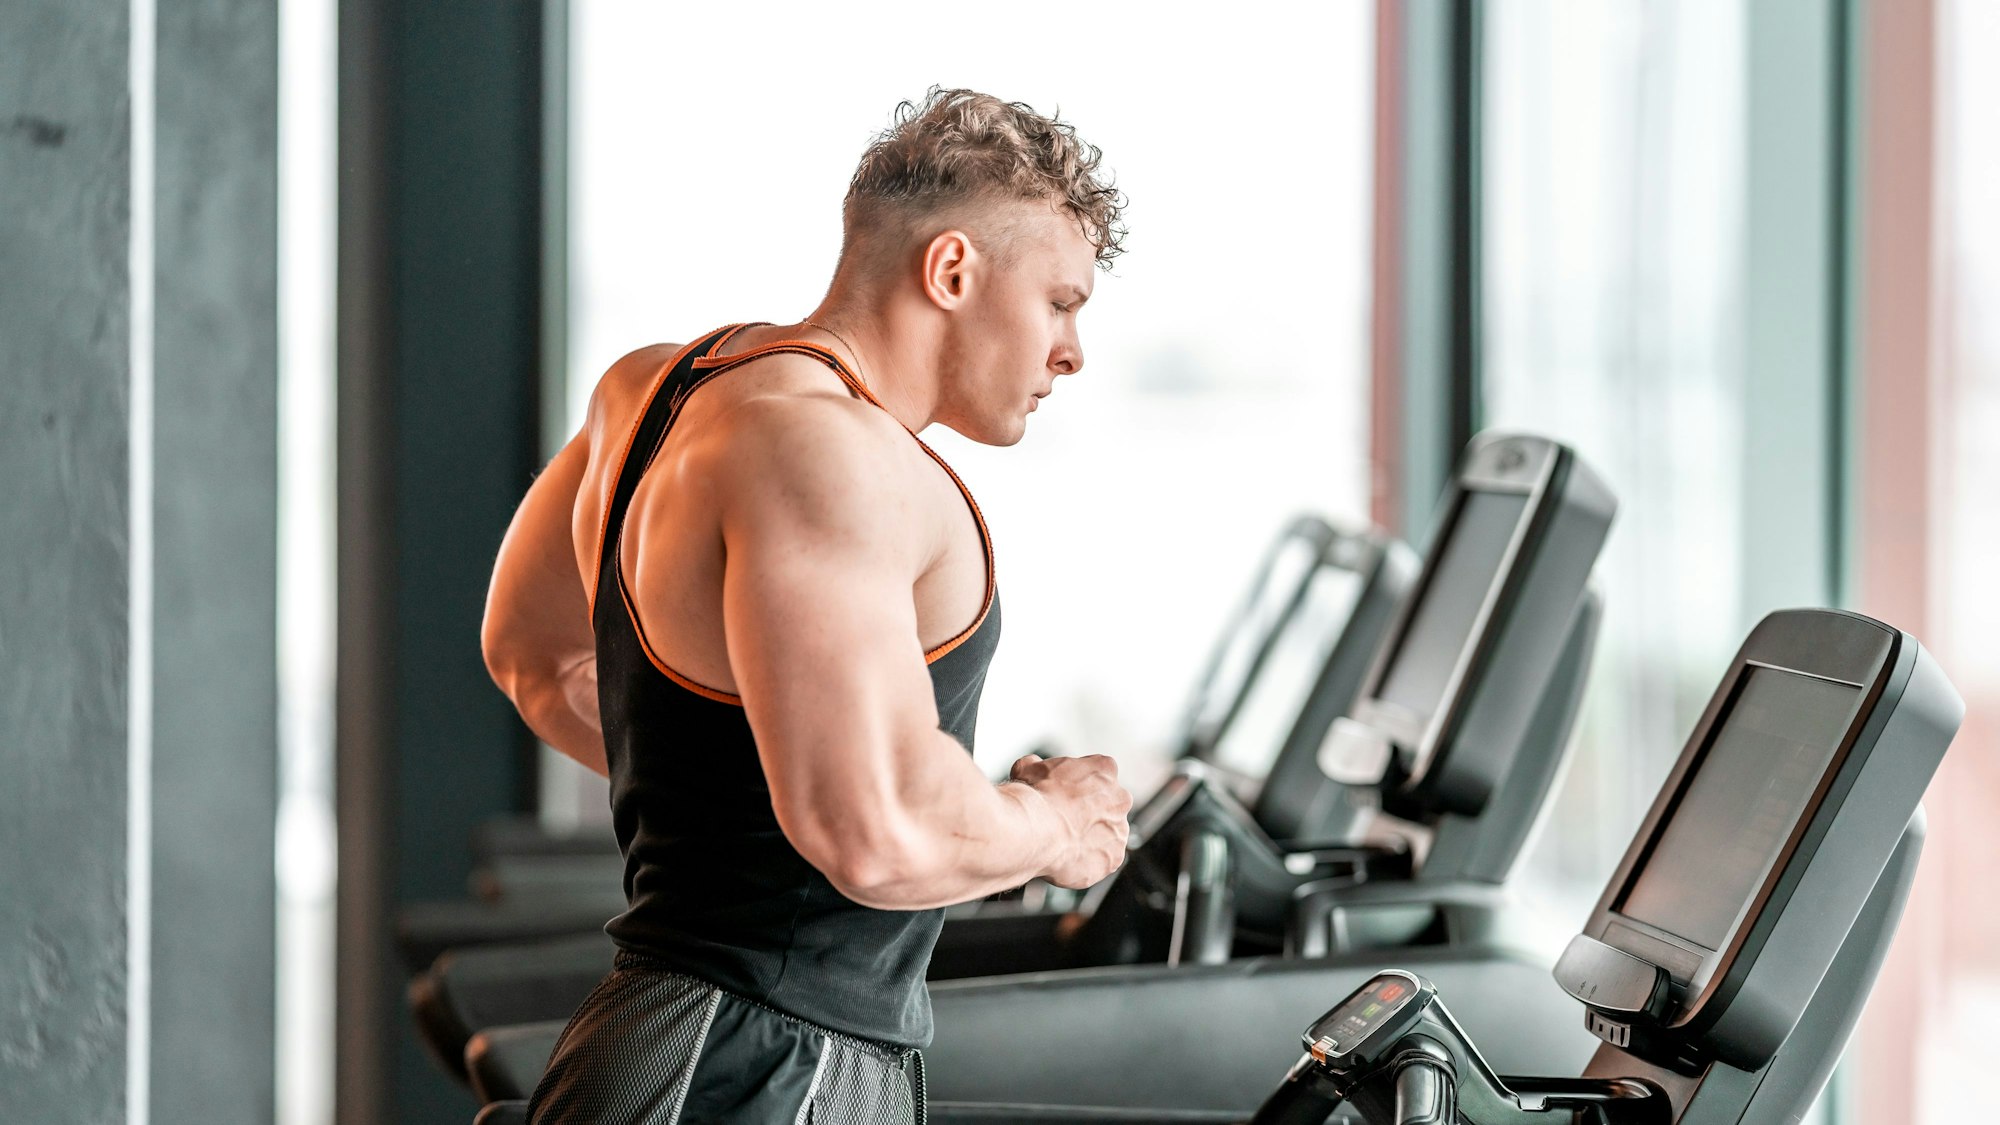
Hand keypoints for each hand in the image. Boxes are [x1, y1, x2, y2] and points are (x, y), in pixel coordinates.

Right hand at [1008, 753, 1131, 888]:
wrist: (1034, 831)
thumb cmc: (1035, 799)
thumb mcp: (1028, 768)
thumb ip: (1036, 766)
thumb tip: (1030, 766)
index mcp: (1104, 770)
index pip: (1099, 774)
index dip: (1078, 786)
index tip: (1064, 794)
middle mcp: (1119, 799)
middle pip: (1108, 806)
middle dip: (1089, 813)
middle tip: (1063, 820)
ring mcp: (1118, 831)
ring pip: (1108, 835)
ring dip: (1090, 839)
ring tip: (1062, 843)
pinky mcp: (1113, 859)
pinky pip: (1102, 862)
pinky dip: (1087, 862)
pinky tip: (1066, 859)